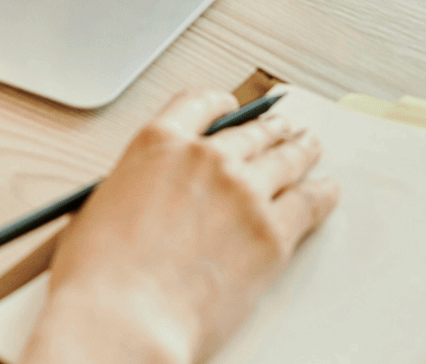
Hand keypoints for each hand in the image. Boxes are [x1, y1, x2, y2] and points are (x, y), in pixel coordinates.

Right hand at [21, 91, 339, 363]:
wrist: (123, 321)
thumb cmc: (99, 278)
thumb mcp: (103, 206)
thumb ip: (139, 185)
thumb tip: (156, 193)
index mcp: (158, 144)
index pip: (198, 104)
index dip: (221, 104)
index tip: (231, 107)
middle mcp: (205, 157)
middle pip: (249, 132)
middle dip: (269, 129)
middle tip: (282, 129)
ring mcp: (243, 192)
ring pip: (284, 159)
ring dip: (300, 151)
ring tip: (309, 148)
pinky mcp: (271, 233)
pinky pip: (308, 203)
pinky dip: (321, 194)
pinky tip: (326, 192)